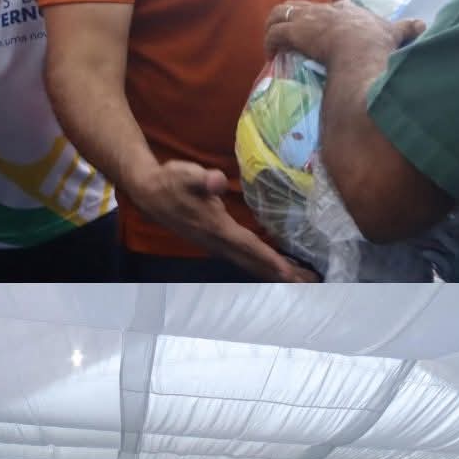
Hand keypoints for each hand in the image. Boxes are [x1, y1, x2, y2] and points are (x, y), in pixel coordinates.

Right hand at [129, 160, 315, 282]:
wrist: (148, 193)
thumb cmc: (170, 181)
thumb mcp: (186, 174)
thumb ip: (202, 178)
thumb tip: (215, 180)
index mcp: (216, 228)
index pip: (249, 246)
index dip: (269, 259)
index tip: (289, 273)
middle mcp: (218, 243)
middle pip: (254, 262)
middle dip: (280, 274)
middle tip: (309, 284)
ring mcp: (217, 245)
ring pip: (250, 264)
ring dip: (274, 273)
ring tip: (302, 281)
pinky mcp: (216, 243)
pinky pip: (245, 259)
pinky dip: (263, 266)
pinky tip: (276, 268)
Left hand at [264, 0, 423, 66]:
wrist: (362, 52)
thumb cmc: (378, 46)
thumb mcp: (394, 35)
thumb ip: (407, 29)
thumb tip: (424, 25)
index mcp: (347, 11)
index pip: (327, 9)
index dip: (319, 20)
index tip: (316, 32)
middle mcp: (326, 11)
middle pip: (300, 6)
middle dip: (291, 19)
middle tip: (288, 37)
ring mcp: (309, 20)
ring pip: (281, 13)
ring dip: (273, 27)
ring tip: (272, 43)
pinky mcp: (296, 32)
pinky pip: (275, 32)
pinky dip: (269, 41)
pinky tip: (269, 53)